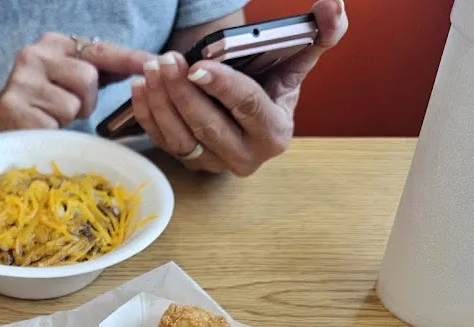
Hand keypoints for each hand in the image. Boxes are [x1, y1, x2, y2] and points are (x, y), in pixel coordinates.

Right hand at [0, 33, 151, 130]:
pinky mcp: (13, 108)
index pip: (100, 49)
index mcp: (53, 44)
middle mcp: (35, 55)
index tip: (155, 62)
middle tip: (67, 108)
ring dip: (67, 119)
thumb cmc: (40, 102)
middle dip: (86, 101)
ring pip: (72, 105)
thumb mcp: (67, 79)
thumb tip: (144, 68)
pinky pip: (54, 125)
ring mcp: (21, 81)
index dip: (130, 58)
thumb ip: (98, 71)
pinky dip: (51, 132)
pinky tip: (37, 127)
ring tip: (49, 117)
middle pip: (88, 78)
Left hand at [131, 0, 347, 174]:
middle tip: (166, 60)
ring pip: (182, 137)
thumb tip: (334, 5)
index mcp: (274, 134)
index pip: (247, 107)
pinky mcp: (189, 162)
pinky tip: (139, 87)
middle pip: (209, 125)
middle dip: (183, 92)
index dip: (223, 86)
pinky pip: (163, 142)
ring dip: (161, 103)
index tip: (198, 65)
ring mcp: (213, 164)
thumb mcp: (295, 62)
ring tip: (151, 69)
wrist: (248, 111)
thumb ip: (319, 35)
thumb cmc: (272, 83)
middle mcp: (245, 157)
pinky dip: (148, 115)